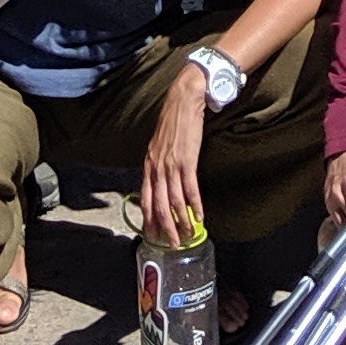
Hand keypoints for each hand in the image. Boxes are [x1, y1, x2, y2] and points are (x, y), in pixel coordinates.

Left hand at [139, 64, 209, 243]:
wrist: (183, 101)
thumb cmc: (172, 123)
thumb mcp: (158, 146)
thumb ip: (157, 165)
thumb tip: (160, 185)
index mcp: (148, 165)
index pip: (145, 199)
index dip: (149, 220)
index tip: (153, 236)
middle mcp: (157, 168)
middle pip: (159, 206)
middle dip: (166, 228)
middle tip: (173, 244)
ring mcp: (171, 165)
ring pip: (175, 202)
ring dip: (182, 222)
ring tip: (188, 236)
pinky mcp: (187, 160)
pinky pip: (190, 190)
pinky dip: (195, 206)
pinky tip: (200, 217)